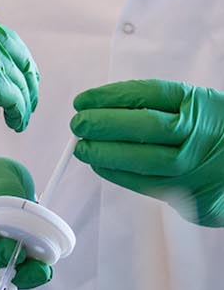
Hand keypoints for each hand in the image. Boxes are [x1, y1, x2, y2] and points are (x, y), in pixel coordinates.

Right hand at [0, 7, 38, 139]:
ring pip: (17, 79)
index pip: (1, 36)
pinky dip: (20, 112)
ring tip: (21, 116)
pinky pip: (13, 98)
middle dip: (27, 77)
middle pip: (15, 54)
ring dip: (25, 100)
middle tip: (30, 96)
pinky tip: (16, 122)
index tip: (23, 73)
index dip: (17, 57)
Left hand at [72, 79, 223, 225]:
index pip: (147, 94)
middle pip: (144, 126)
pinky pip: (148, 186)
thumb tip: (106, 109)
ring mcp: (195, 166)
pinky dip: (120, 176)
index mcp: (199, 104)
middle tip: (79, 124)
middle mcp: (198, 135)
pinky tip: (102, 166)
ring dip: (106, 154)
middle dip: (103, 124)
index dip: (110, 97)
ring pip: (143, 160)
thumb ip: (160, 107)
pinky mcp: (192, 195)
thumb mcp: (200, 106)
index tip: (85, 100)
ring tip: (83, 148)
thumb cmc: (218, 133)